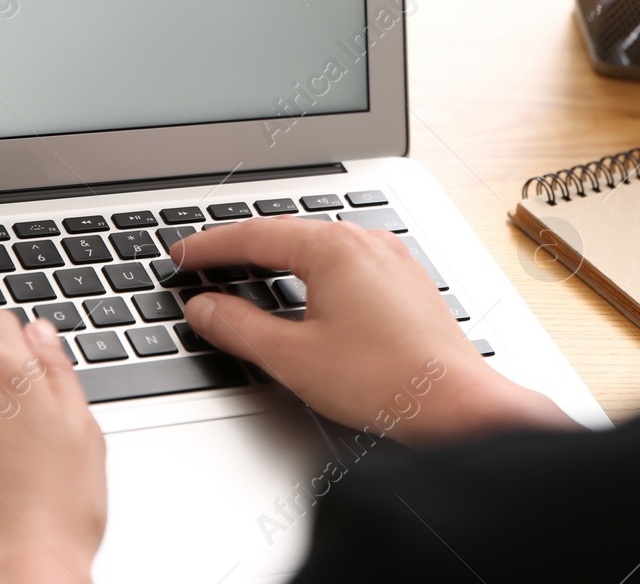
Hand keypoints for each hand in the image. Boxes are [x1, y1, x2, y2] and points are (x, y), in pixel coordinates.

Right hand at [172, 216, 577, 443]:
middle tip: (203, 262)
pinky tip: (301, 293)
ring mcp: (390, 259)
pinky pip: (345, 263)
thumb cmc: (386, 381)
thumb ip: (239, 327)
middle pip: (287, 234)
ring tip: (243, 274)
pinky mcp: (405, 282)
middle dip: (241, 249)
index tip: (182, 255)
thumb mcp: (293, 357)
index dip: (210, 247)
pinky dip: (310, 271)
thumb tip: (204, 308)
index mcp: (334, 248)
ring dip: (277, 259)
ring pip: (318, 247)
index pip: (255, 235)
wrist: (457, 405)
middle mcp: (365, 242)